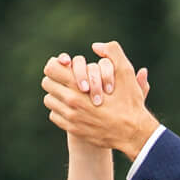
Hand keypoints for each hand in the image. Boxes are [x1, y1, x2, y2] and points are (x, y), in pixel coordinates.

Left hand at [43, 40, 158, 158]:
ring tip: (69, 94)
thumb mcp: (126, 72)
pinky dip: (60, 111)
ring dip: (57, 95)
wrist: (132, 133)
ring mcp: (70, 117)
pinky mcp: (72, 129)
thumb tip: (96, 46)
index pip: (51, 69)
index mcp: (79, 85)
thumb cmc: (129, 101)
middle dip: (56, 79)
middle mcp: (71, 101)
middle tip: (67, 79)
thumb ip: (112, 52)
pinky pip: (54, 116)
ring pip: (49, 100)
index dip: (57, 64)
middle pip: (47, 83)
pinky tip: (73, 108)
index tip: (65, 67)